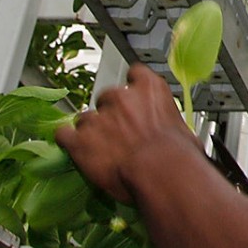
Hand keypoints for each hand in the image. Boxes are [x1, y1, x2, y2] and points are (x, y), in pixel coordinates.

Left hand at [55, 63, 199, 203]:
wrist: (161, 173)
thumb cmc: (177, 156)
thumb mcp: (184, 130)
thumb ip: (170, 123)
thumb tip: (174, 135)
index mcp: (149, 89)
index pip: (135, 74)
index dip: (132, 88)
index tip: (133, 99)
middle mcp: (121, 96)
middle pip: (107, 97)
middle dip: (110, 113)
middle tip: (119, 132)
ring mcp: (98, 117)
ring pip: (85, 118)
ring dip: (91, 131)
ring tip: (100, 148)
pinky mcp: (80, 141)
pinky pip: (63, 134)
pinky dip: (68, 141)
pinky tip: (74, 148)